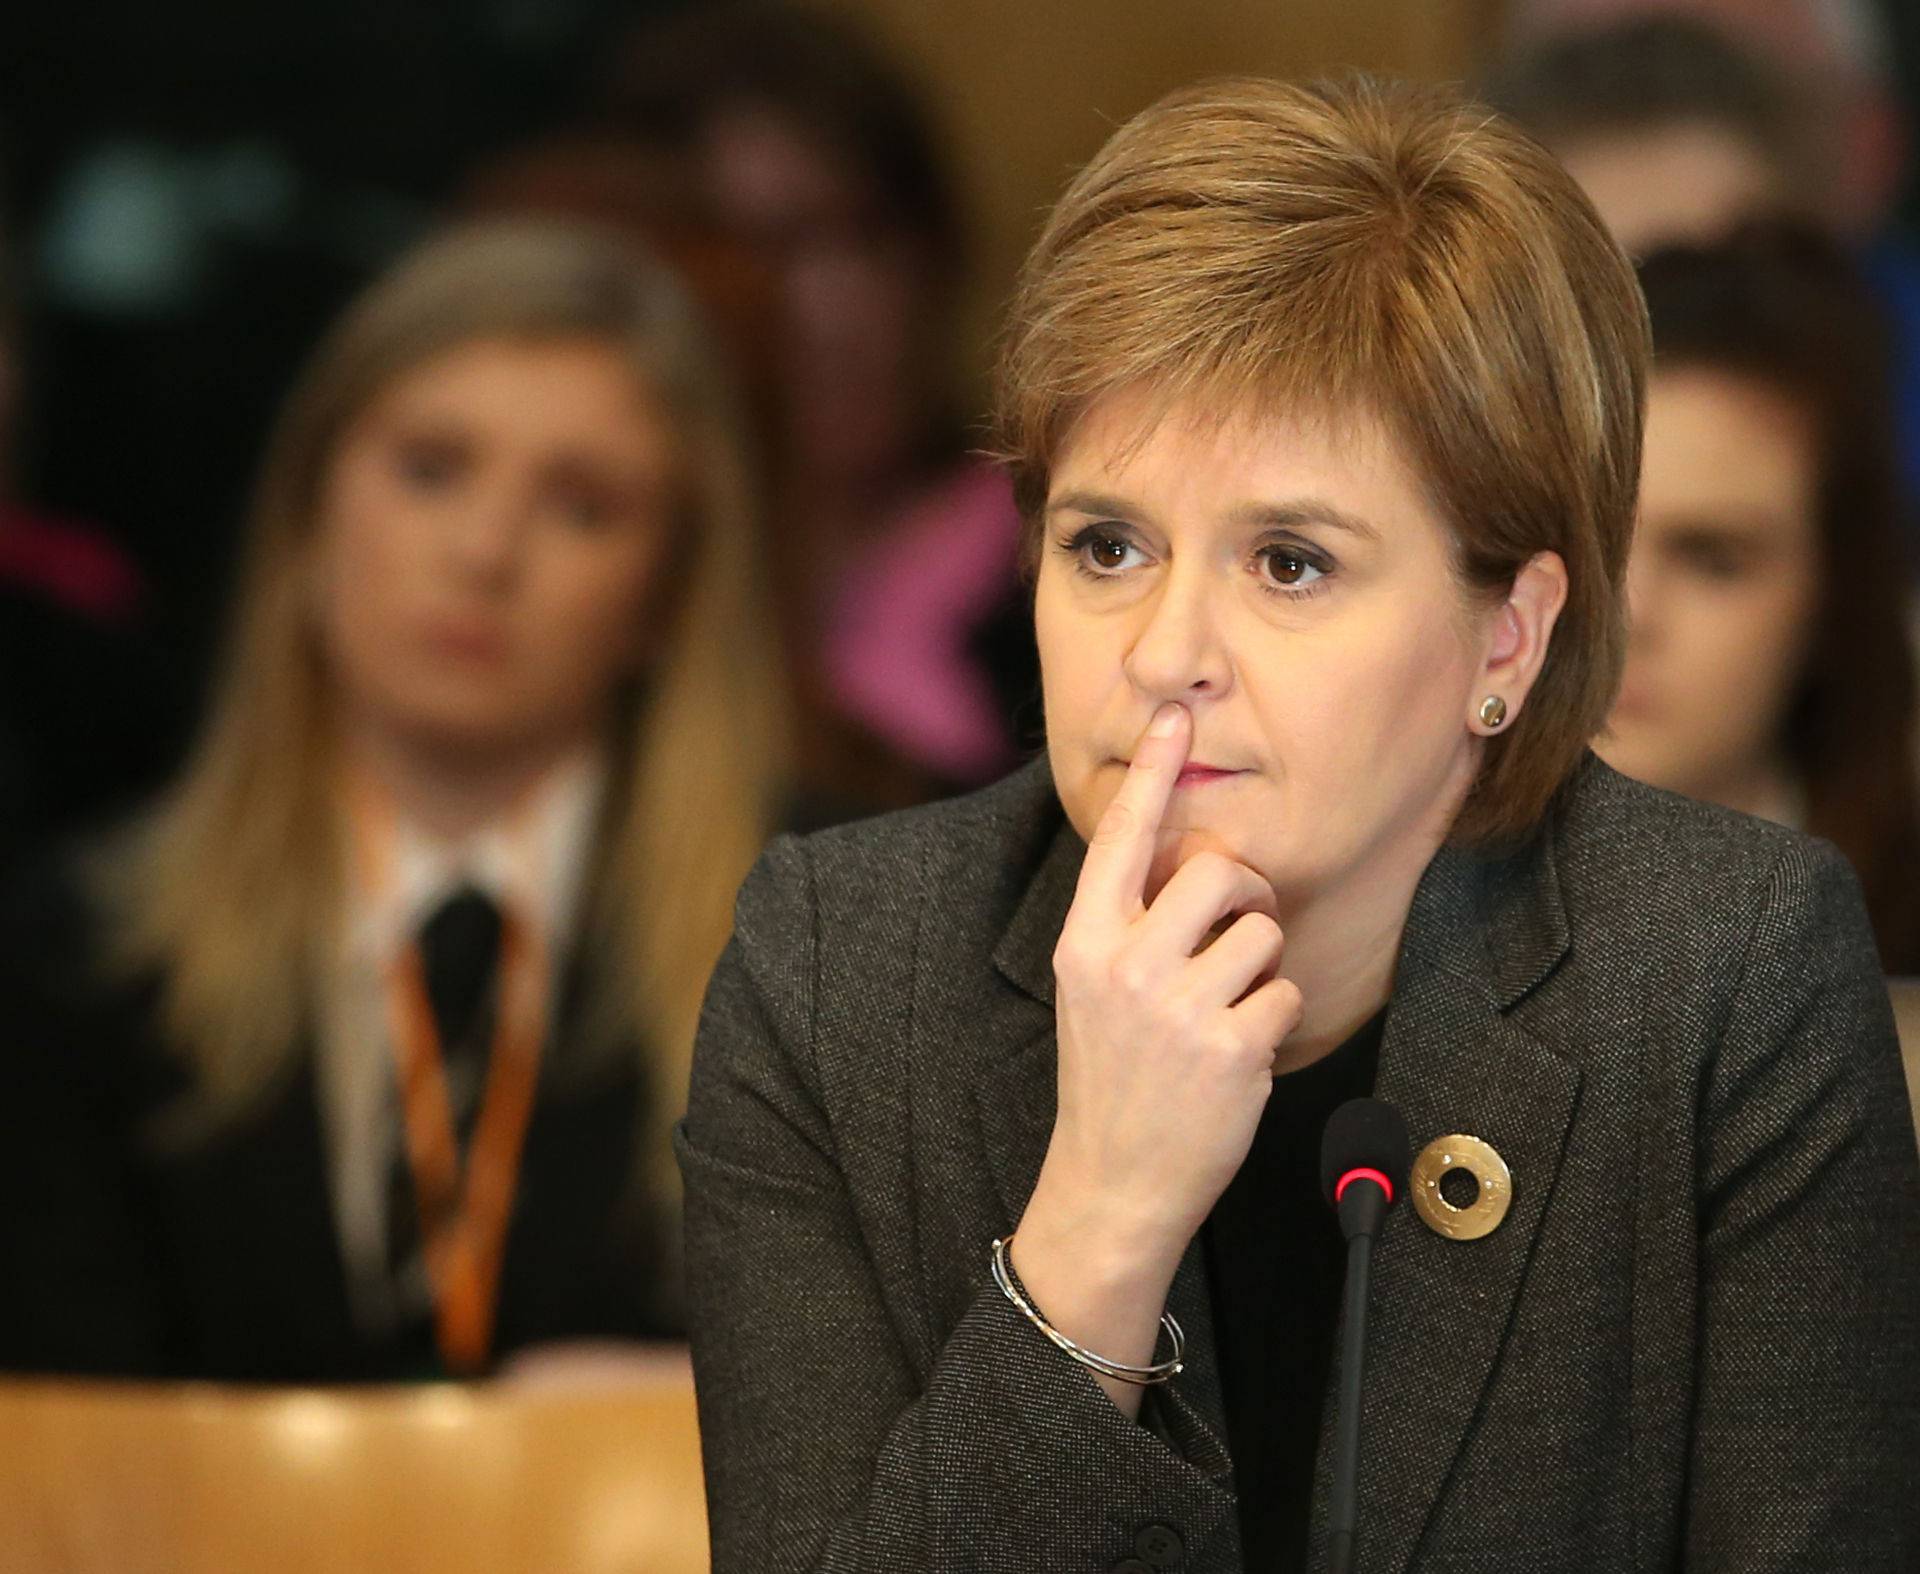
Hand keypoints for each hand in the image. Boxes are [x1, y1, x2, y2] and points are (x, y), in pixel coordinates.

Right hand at [1036, 701, 1301, 1269]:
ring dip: (1259, 969)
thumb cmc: (1111, 1079)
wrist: (1112, 1184)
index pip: (1120, 840)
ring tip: (1224, 1012)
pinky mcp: (1230, 1048)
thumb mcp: (1093, 992)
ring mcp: (1177, 1008)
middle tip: (1231, 937)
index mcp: (1084, 944)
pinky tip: (1238, 1054)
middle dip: (1241, 896)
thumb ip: (1128, 928)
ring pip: (1260, 931)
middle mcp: (1125, 966)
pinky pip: (1284, 993)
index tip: (1175, 717)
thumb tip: (1192, 861)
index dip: (1154, 774)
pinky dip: (1274, 1020)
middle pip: (1216, 870)